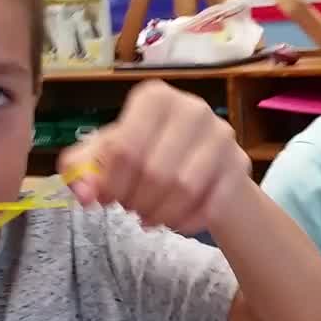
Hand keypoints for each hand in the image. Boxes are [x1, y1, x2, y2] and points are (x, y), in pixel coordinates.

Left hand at [60, 80, 251, 233]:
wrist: (201, 165)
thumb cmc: (147, 153)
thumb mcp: (106, 155)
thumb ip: (81, 169)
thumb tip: (84, 195)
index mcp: (154, 98)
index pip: (124, 148)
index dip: (110, 184)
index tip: (106, 198)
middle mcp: (192, 108)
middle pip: (154, 171)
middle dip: (135, 201)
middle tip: (130, 209)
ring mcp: (221, 134)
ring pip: (184, 188)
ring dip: (160, 213)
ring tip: (148, 218)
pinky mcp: (239, 164)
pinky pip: (210, 204)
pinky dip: (186, 221)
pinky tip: (174, 223)